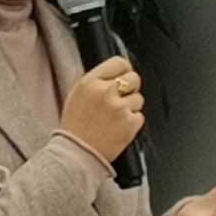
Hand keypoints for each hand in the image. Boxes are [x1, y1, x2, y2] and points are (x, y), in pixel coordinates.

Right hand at [59, 54, 146, 171]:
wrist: (77, 153)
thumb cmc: (74, 127)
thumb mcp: (76, 95)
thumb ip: (94, 81)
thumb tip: (111, 72)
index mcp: (91, 82)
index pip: (119, 62)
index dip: (124, 70)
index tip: (123, 76)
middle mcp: (107, 91)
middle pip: (134, 78)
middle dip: (130, 88)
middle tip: (121, 100)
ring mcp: (120, 107)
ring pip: (139, 99)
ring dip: (131, 107)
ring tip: (116, 119)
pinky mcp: (130, 123)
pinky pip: (140, 116)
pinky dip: (132, 122)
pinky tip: (119, 128)